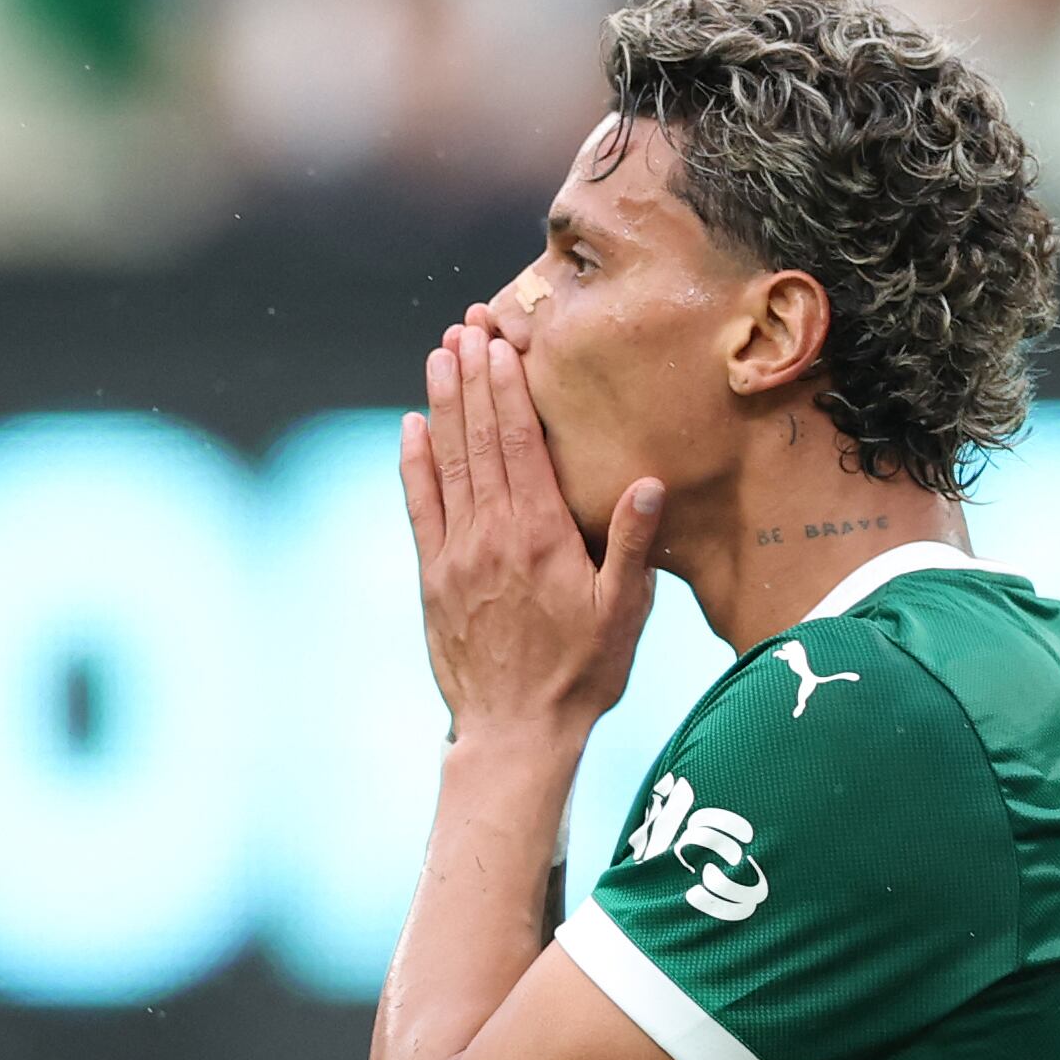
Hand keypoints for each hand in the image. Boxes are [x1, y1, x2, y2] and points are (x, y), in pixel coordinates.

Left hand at [401, 324, 663, 741]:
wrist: (516, 734)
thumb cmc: (580, 677)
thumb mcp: (623, 615)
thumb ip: (630, 547)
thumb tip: (646, 484)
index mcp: (542, 537)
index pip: (520, 444)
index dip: (507, 388)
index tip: (500, 343)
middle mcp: (493, 535)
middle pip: (479, 439)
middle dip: (472, 378)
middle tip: (466, 326)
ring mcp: (457, 555)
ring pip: (448, 463)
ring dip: (443, 405)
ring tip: (440, 354)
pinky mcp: (433, 579)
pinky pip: (420, 508)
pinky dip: (415, 464)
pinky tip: (412, 428)